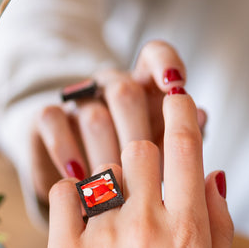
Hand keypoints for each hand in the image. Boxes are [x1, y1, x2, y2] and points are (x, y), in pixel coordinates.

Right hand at [31, 40, 205, 202]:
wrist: (81, 187)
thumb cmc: (134, 173)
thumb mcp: (164, 159)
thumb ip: (185, 138)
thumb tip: (202, 116)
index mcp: (146, 89)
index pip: (155, 55)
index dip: (165, 64)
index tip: (176, 84)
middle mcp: (111, 88)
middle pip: (125, 92)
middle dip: (137, 137)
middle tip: (147, 175)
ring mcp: (78, 102)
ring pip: (92, 112)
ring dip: (105, 154)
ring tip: (115, 191)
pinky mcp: (47, 118)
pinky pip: (52, 119)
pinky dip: (66, 149)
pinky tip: (77, 177)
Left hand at [47, 89, 232, 247]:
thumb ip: (218, 224)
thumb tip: (211, 175)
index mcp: (187, 229)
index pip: (186, 149)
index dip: (182, 114)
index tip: (177, 96)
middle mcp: (146, 223)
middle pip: (141, 147)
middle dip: (141, 130)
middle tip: (136, 127)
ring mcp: (102, 235)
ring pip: (102, 167)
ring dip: (105, 156)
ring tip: (104, 165)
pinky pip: (63, 194)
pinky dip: (70, 188)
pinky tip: (77, 197)